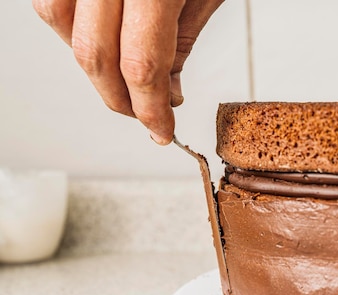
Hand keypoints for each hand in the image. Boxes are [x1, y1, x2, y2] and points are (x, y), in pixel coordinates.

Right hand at [32, 0, 223, 144]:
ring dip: (88, 61)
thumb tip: (162, 94)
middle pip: (93, 51)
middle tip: (142, 114)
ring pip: (56, 19)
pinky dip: (71, 23)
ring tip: (122, 73)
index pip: (141, 63)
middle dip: (118, 97)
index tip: (161, 131)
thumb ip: (180, 43)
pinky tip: (102, 35)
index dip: (149, 109)